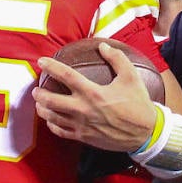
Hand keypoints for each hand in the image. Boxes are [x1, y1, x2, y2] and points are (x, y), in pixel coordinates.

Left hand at [34, 43, 157, 152]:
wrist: (146, 133)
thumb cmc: (138, 103)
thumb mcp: (131, 77)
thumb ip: (117, 58)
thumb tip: (103, 45)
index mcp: (93, 92)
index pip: (66, 76)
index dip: (51, 67)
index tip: (42, 61)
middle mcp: (84, 109)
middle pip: (52, 100)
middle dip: (40, 94)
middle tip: (35, 89)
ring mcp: (82, 125)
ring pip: (53, 118)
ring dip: (43, 110)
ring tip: (39, 103)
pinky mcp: (84, 137)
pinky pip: (61, 132)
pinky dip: (52, 125)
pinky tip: (51, 121)